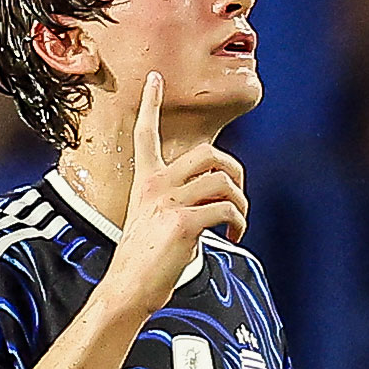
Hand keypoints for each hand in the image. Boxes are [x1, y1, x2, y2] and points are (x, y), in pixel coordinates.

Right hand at [107, 72, 248, 314]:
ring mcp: (168, 202)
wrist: (128, 289)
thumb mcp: (155, 221)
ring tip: (236, 225)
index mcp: (145, 182)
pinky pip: (226, 210)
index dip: (151, 103)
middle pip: (209, 154)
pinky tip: (232, 236)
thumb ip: (179, 201)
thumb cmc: (143, 262)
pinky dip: (238, 222)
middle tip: (237, 195)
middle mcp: (155, 186)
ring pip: (223, 182)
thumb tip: (215, 200)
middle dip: (235, 172)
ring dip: (240, 204)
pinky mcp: (182, 223)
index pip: (145, 134)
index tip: (155, 78)